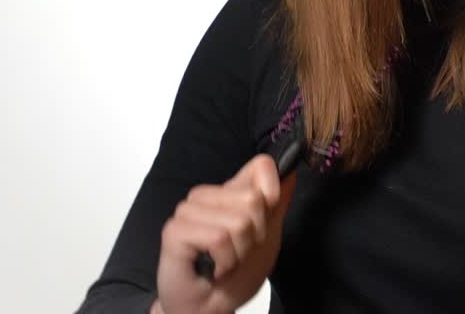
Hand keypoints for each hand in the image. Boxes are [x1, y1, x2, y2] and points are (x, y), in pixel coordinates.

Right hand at [154, 153, 297, 313]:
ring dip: (239, 252)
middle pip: (254, 198)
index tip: (263, 225)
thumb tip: (290, 170)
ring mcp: (188, 211)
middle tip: (239, 252)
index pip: (261, 166)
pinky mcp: (174, 230)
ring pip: (238, 221)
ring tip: (225, 261)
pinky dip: (225, 262)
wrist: (210, 309)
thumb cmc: (235, 276)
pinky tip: (214, 269)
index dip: (272, 195)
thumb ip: (277, 203)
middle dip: (256, 235)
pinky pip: (219, 238)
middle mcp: (207, 196)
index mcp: (229, 192)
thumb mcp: (268, 237)